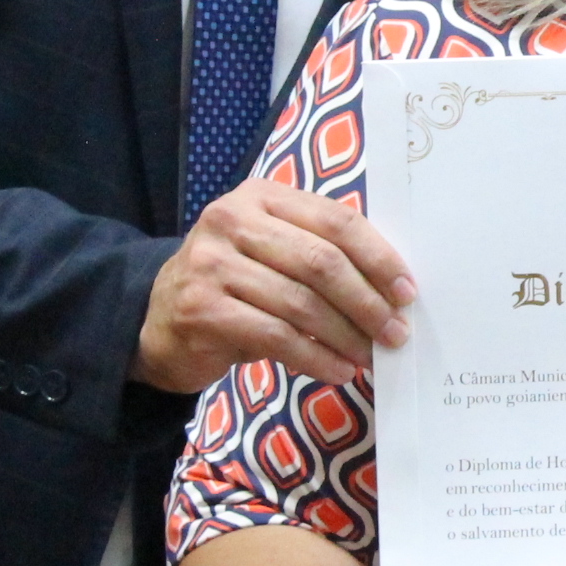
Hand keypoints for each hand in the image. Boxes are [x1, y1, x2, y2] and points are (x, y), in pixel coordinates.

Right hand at [135, 176, 414, 393]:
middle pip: (321, 262)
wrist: (158, 320)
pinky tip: (338, 370)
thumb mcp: (273, 251)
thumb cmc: (235, 284)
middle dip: (367, 302)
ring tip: (370, 356)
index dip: (378, 257)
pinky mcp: (202, 309)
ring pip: (301, 303)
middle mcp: (232, 220)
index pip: (335, 220)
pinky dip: (315, 357)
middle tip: (395, 332)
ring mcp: (212, 264)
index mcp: (261, 195)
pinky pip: (276, 337)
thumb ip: (321, 252)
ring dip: (346, 335)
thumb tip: (393, 289)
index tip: (406, 291)